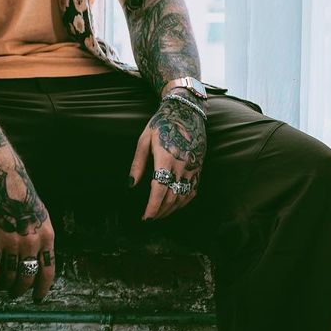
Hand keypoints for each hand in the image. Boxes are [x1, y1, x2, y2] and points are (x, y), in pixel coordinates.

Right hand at [0, 156, 55, 302]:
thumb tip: (39, 262)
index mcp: (47, 237)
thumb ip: (42, 240)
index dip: (42, 288)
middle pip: (27, 277)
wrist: (4, 181)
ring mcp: (13, 243)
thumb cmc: (23, 198)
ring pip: (9, 276)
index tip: (37, 297)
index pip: (48, 271)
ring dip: (5, 285)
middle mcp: (32, 243)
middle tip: (15, 293)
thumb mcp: (41, 218)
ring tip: (2, 286)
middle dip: (20, 290)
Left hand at [129, 98, 205, 220]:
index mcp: (166, 158)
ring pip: (183, 197)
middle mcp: (182, 165)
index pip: (159, 190)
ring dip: (171, 209)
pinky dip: (184, 202)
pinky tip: (175, 206)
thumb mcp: (144, 140)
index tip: (145, 217)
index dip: (152, 207)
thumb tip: (131, 184)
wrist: (186, 112)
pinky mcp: (199, 167)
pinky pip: (193, 190)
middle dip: (160, 212)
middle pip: (171, 197)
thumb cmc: (162, 124)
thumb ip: (138, 164)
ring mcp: (192, 167)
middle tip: (149, 219)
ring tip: (160, 215)